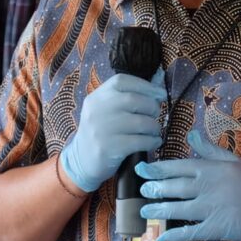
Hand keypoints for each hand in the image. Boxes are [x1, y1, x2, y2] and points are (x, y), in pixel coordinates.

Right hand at [60, 71, 165, 192]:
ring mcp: (102, 129)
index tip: (159, 93)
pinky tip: (154, 142)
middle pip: (134, 100)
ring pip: (140, 122)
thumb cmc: (101, 131)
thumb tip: (156, 93)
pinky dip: (152, 141)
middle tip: (156, 114)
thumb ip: (123, 99)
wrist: (81, 160)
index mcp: (97, 97)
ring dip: (154, 126)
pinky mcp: (109, 148)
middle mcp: (97, 110)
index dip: (145, 85)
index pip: (122, 81)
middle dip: (152, 107)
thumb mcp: (104, 110)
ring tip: (155, 130)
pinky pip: (140, 141)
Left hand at [135, 130, 240, 240]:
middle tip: (141, 190)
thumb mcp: (233, 160)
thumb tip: (190, 135)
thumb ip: (209, 150)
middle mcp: (208, 187)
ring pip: (178, 209)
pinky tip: (162, 236)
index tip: (142, 169)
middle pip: (174, 187)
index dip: (157, 169)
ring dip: (159, 210)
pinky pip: (191, 231)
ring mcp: (211, 209)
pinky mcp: (216, 228)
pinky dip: (175, 234)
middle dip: (154, 188)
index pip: (178, 167)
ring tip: (145, 211)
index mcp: (211, 169)